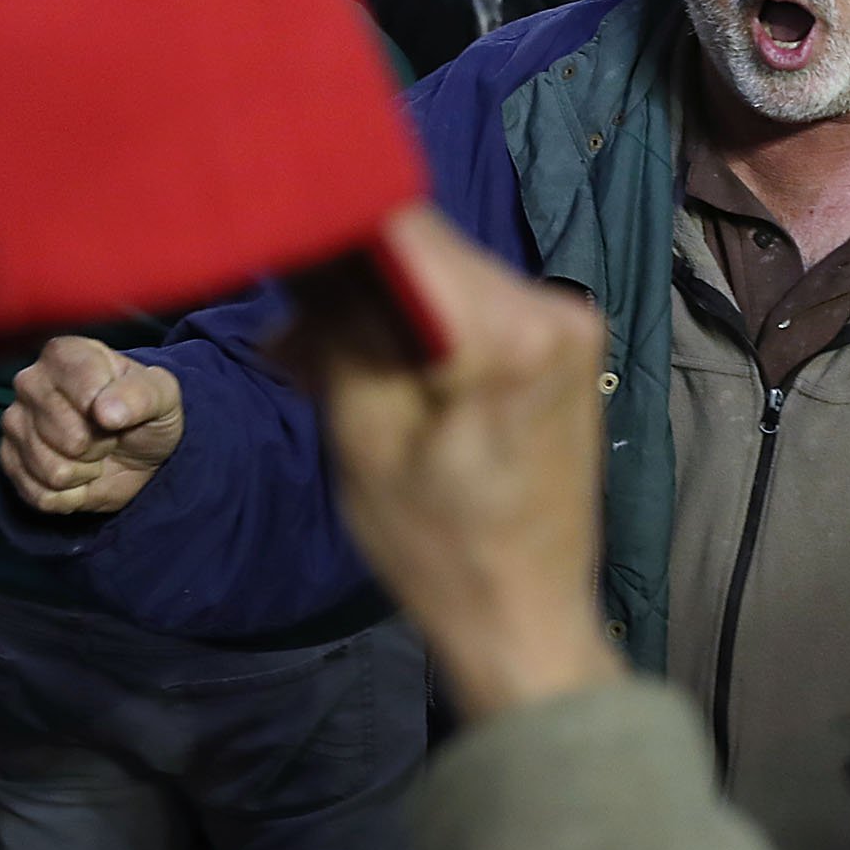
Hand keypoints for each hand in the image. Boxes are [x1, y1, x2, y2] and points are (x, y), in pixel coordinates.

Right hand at [0, 336, 186, 515]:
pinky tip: (77, 475)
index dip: (114, 413)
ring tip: (91, 453)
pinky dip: (70, 496)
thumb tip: (104, 411)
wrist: (137, 452)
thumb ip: (141, 394)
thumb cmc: (147, 413)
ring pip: (55, 471)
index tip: (119, 409)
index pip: (87, 393)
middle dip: (98, 446)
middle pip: (70, 438)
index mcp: (65, 354)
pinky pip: (42, 496)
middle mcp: (30, 382)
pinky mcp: (9, 461)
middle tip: (107, 435)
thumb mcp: (163, 396)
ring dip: (84, 472)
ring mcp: (15, 422)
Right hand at [275, 207, 625, 719]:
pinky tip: (384, 372)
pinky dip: (424, 325)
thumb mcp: (365, 441)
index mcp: (511, 333)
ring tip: (325, 364)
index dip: (331, 229)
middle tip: (292, 337)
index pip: (403, 232)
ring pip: (447, 276)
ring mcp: (570, 323)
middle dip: (353, 280)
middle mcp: (556, 308)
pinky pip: (476, 305)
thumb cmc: (439, 550)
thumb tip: (305, 254)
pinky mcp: (566, 344)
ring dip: (384, 306)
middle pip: (428, 252)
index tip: (278, 248)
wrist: (526, 620)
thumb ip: (339, 332)